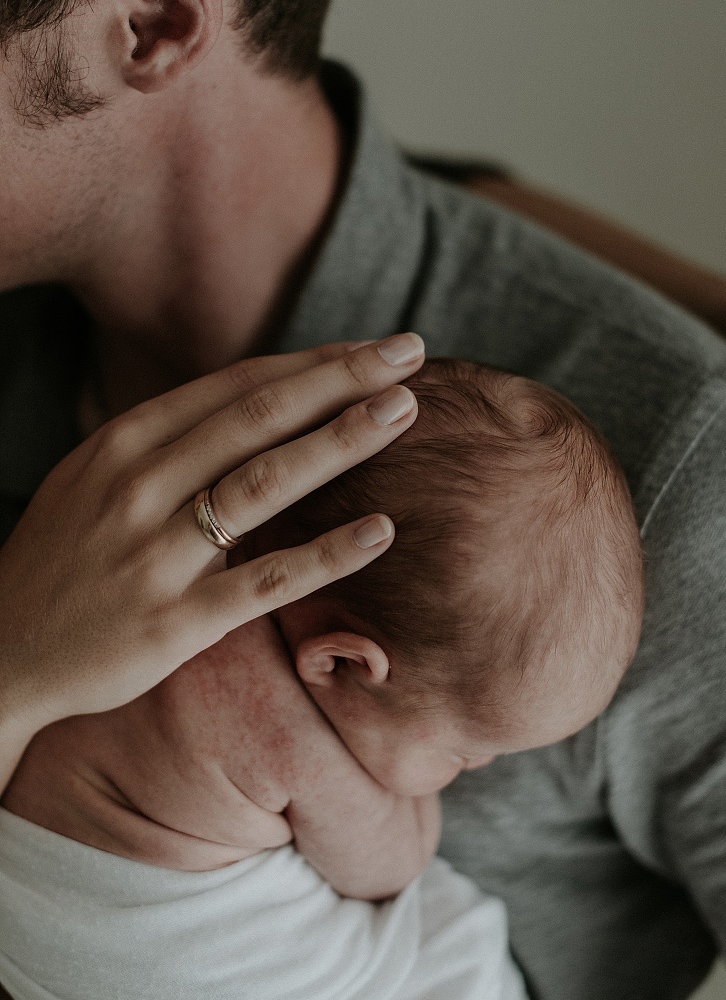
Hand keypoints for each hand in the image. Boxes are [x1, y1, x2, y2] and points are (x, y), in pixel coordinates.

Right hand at [0, 336, 423, 786]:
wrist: (2, 652)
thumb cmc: (65, 558)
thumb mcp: (98, 477)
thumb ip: (171, 440)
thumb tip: (258, 403)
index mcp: (125, 441)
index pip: (239, 386)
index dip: (314, 362)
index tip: (374, 347)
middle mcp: (140, 485)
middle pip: (260, 416)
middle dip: (342, 379)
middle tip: (411, 353)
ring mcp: (155, 553)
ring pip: (266, 483)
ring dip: (341, 441)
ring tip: (404, 412)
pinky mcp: (174, 623)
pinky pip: (264, 582)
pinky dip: (326, 554)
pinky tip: (381, 531)